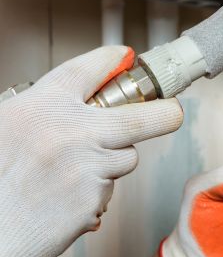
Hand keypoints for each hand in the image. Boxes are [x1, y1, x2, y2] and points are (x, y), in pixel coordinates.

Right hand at [0, 46, 182, 256]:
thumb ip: (42, 111)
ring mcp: (88, 165)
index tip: (124, 57)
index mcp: (41, 106)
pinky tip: (62, 199)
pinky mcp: (95, 197)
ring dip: (110, 162)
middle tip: (172, 112)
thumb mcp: (5, 125)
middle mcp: (71, 131)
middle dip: (164, 113)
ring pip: (126, 157)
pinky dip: (94, 193)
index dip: (111, 60)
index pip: (87, 70)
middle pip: (140, 116)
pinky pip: (109, 188)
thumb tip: (81, 100)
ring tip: (70, 174)